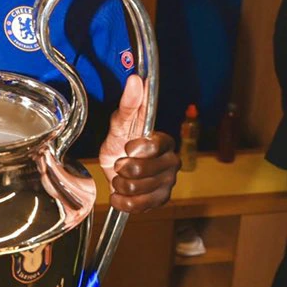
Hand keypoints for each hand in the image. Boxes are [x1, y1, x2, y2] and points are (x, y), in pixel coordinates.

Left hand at [99, 75, 179, 212]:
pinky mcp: (160, 200)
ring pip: (139, 190)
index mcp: (165, 141)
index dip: (138, 149)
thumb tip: (135, 80)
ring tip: (120, 178)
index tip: (127, 147)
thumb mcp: (120, 123)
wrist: (115, 167)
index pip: (157, 145)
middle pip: (144, 171)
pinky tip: (120, 193)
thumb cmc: (121, 141)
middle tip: (119, 164)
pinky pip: (140, 206)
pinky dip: (123, 201)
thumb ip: (128, 104)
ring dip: (121, 184)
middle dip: (122, 168)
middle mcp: (172, 162)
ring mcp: (168, 183)